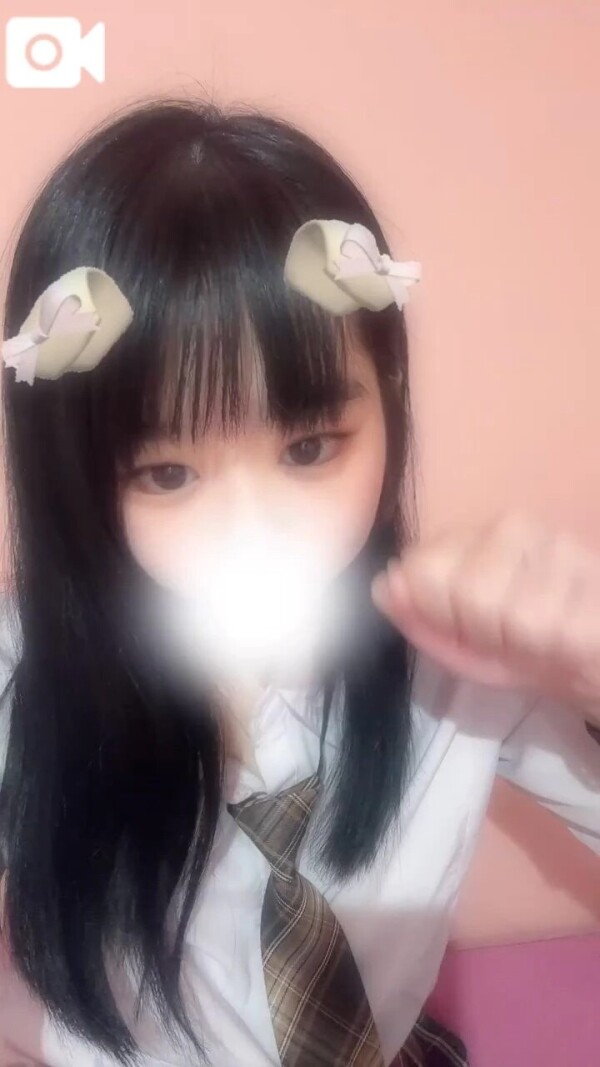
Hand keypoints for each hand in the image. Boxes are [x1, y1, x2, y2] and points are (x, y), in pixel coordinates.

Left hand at [371, 512, 599, 715]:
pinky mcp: (594, 580)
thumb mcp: (460, 642)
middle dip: (477, 630)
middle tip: (505, 636)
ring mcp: (561, 547)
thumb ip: (417, 615)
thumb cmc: (524, 651)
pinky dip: (547, 647)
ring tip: (536, 639)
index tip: (465, 626)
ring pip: (505, 608)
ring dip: (516, 642)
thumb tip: (381, 587)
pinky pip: (545, 625)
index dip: (438, 612)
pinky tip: (562, 640)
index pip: (422, 567)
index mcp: (476, 535)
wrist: (596, 662)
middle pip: (463, 586)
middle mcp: (519, 526)